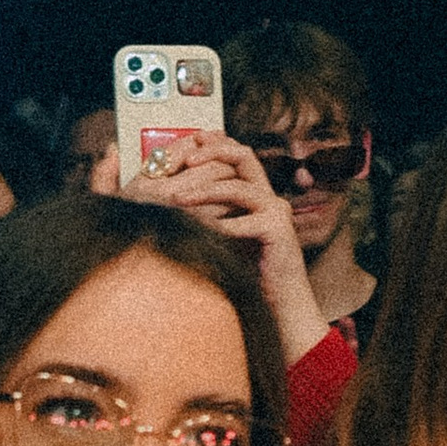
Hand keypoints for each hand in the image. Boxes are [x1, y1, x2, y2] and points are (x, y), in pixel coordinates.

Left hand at [123, 133, 327, 358]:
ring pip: (239, 187)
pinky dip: (223, 226)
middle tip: (181, 162)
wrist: (276, 301)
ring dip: (205, 190)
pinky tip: (201, 233)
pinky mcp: (279, 230)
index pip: (233, 152)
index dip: (209, 144)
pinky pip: (248, 221)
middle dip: (210, 153)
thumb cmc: (244, 270)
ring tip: (178, 199)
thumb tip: (168, 195)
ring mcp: (275, 211)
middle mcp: (267, 195)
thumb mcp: (218, 234)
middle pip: (242, 155)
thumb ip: (203, 212)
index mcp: (253, 191)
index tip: (182, 146)